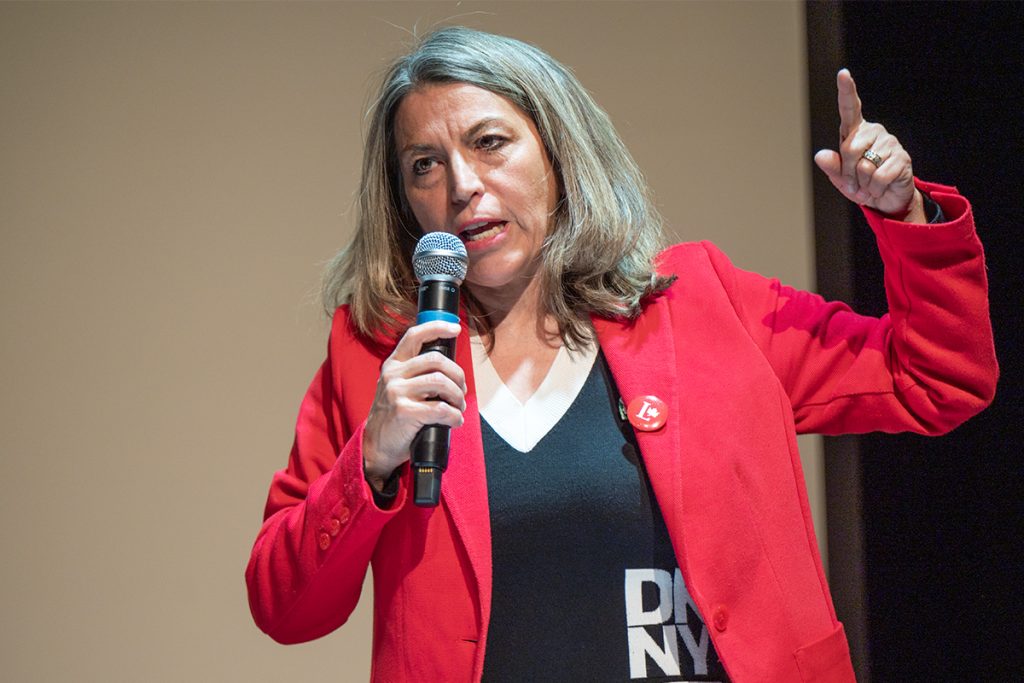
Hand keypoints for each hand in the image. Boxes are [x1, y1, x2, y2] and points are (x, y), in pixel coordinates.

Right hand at [362, 321, 466, 490]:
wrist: (376, 445)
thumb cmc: (394, 416)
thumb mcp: (397, 387)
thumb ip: (416, 374)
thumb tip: (451, 369)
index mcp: (393, 365)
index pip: (414, 335)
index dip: (437, 327)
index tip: (455, 328)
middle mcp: (393, 375)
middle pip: (436, 360)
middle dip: (458, 375)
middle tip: (462, 391)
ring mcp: (396, 392)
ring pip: (441, 383)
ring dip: (458, 397)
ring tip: (459, 408)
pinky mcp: (404, 412)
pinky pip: (441, 409)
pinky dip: (454, 416)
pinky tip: (454, 421)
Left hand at [814, 69, 925, 222]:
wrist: (886, 199)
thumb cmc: (860, 185)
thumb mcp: (840, 179)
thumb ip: (831, 167)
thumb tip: (820, 155)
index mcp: (855, 133)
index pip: (849, 108)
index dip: (846, 91)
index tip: (843, 74)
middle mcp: (873, 132)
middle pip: (850, 149)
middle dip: (848, 173)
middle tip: (855, 183)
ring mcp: (889, 143)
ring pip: (864, 166)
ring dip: (862, 183)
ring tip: (868, 185)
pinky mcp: (902, 158)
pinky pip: (878, 177)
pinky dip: (874, 189)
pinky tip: (879, 187)